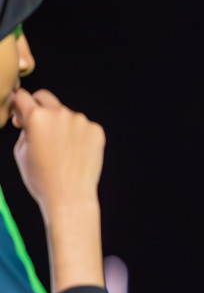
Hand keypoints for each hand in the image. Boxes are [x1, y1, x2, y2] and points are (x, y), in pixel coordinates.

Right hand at [12, 89, 103, 218]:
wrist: (70, 196)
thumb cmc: (41, 178)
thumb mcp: (20, 152)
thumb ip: (24, 129)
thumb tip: (28, 116)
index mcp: (36, 118)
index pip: (22, 96)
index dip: (17, 104)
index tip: (18, 113)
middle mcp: (60, 114)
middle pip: (44, 98)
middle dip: (37, 107)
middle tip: (35, 125)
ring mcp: (81, 121)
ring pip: (65, 115)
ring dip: (59, 125)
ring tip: (58, 151)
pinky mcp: (96, 130)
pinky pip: (82, 127)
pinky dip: (76, 135)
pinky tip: (74, 154)